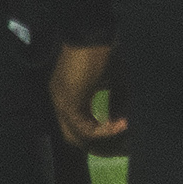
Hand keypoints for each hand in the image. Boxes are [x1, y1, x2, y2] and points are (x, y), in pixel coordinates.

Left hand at [50, 41, 128, 155]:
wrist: (92, 35)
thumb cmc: (103, 53)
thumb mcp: (114, 79)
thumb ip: (117, 101)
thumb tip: (122, 121)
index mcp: (67, 96)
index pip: (76, 126)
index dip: (98, 135)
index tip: (120, 137)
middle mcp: (60, 102)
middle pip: (73, 136)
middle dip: (97, 145)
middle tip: (120, 148)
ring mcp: (62, 104)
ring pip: (76, 135)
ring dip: (101, 138)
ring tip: (123, 135)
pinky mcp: (69, 103)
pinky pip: (84, 127)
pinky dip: (103, 130)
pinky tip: (120, 125)